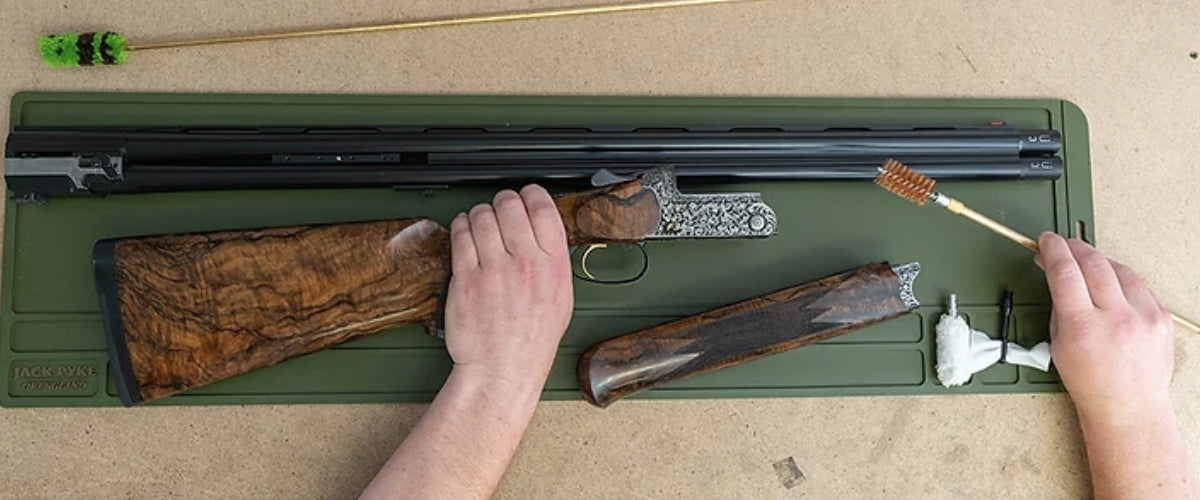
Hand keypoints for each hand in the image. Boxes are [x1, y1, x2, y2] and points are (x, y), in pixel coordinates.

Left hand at [443, 185, 573, 388]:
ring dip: (480, 214)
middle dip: (503, 201)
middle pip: (510, 205)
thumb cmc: (531, 338)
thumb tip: (545, 230)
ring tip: (481, 224)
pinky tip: (466, 233)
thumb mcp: (561, 297)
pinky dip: (461, 227)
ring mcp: (494, 270)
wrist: (502, 368)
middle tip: (501, 210)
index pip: (543, 208)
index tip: (526, 195)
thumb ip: (554, 260)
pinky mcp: (465, 278)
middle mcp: (525, 264)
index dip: (532, 194)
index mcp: (553, 266)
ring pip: (482, 215)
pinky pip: (461, 235)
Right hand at [1035, 232, 1174, 424]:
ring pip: (1118, 268)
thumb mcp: (1058, 345)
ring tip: (1086, 265)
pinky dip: (1121, 279)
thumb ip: (1059, 306)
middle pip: (1093, 263)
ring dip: (1098, 261)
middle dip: (1074, 247)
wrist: (1130, 406)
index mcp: (1083, 328)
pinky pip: (1138, 284)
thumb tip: (1057, 274)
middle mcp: (1116, 319)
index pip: (1065, 272)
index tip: (1047, 241)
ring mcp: (1143, 317)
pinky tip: (1110, 285)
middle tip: (1063, 245)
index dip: (1053, 250)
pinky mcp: (1161, 317)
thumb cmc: (1092, 383)